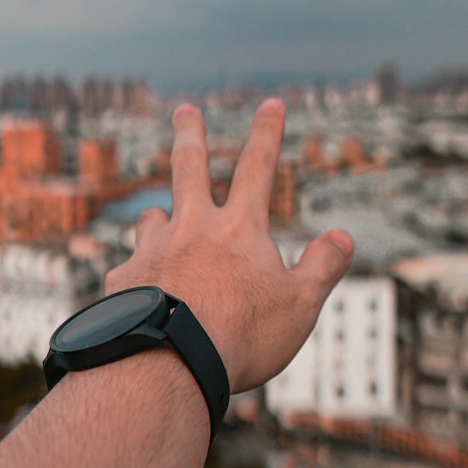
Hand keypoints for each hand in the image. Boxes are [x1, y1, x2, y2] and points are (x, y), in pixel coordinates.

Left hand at [104, 98, 353, 393]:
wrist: (167, 364)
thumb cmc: (241, 337)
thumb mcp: (300, 305)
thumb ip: (322, 268)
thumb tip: (344, 236)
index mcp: (239, 229)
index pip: (258, 167)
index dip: (267, 132)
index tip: (272, 103)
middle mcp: (191, 228)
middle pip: (189, 168)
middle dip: (190, 134)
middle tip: (185, 110)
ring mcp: (153, 250)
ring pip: (152, 217)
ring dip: (158, 214)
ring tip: (158, 218)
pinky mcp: (122, 280)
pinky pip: (129, 267)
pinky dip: (137, 273)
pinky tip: (137, 291)